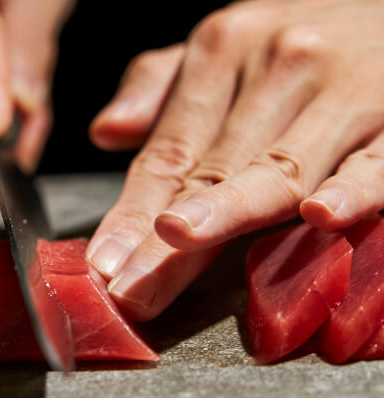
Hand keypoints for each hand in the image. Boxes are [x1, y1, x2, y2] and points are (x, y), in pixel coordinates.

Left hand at [88, 0, 383, 320]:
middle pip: (208, 171)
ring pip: (275, 171)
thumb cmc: (301, 46)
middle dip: (164, 241)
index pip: (168, 151)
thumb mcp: (226, 49)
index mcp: (224, 49)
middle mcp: (280, 63)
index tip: (104, 263)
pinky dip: (352, 189)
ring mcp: (343, 90)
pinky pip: (373, 162)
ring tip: (179, 248)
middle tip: (130, 289)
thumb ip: (162, 87)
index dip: (131, 213)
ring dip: (226, 215)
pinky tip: (320, 214)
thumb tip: (105, 131)